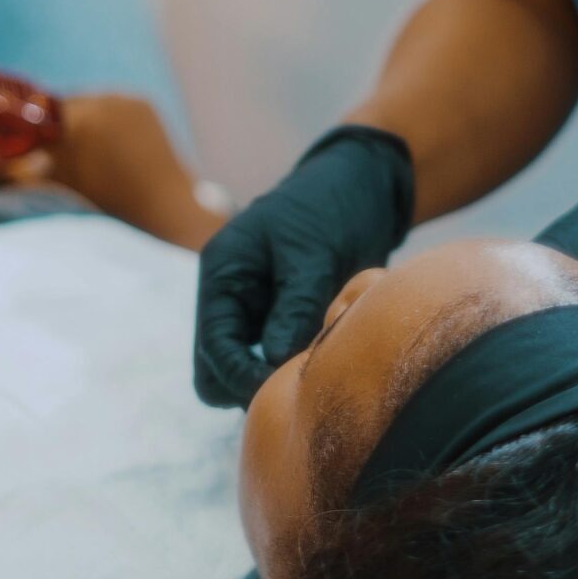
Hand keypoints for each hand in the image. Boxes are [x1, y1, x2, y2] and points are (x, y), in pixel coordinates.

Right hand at [0, 93, 224, 250]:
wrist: (165, 216)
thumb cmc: (103, 212)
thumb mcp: (50, 194)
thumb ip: (10, 172)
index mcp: (78, 119)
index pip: (30, 111)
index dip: (19, 128)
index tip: (14, 145)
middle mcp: (103, 99)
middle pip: (57, 108)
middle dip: (50, 129)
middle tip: (47, 157)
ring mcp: (126, 99)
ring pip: (84, 106)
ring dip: (77, 126)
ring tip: (80, 157)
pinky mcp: (143, 104)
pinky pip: (110, 107)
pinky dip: (103, 124)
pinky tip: (105, 151)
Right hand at [192, 125, 413, 407]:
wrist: (364, 186)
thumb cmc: (332, 207)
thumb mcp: (313, 255)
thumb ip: (294, 308)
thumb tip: (274, 363)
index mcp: (222, 274)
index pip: (213, 347)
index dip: (241, 377)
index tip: (281, 393)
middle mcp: (231, 297)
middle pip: (219, 368)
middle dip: (250, 386)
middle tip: (299, 391)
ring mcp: (256, 310)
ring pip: (248, 368)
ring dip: (276, 378)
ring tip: (316, 375)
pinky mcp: (283, 318)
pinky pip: (279, 358)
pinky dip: (297, 366)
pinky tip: (327, 363)